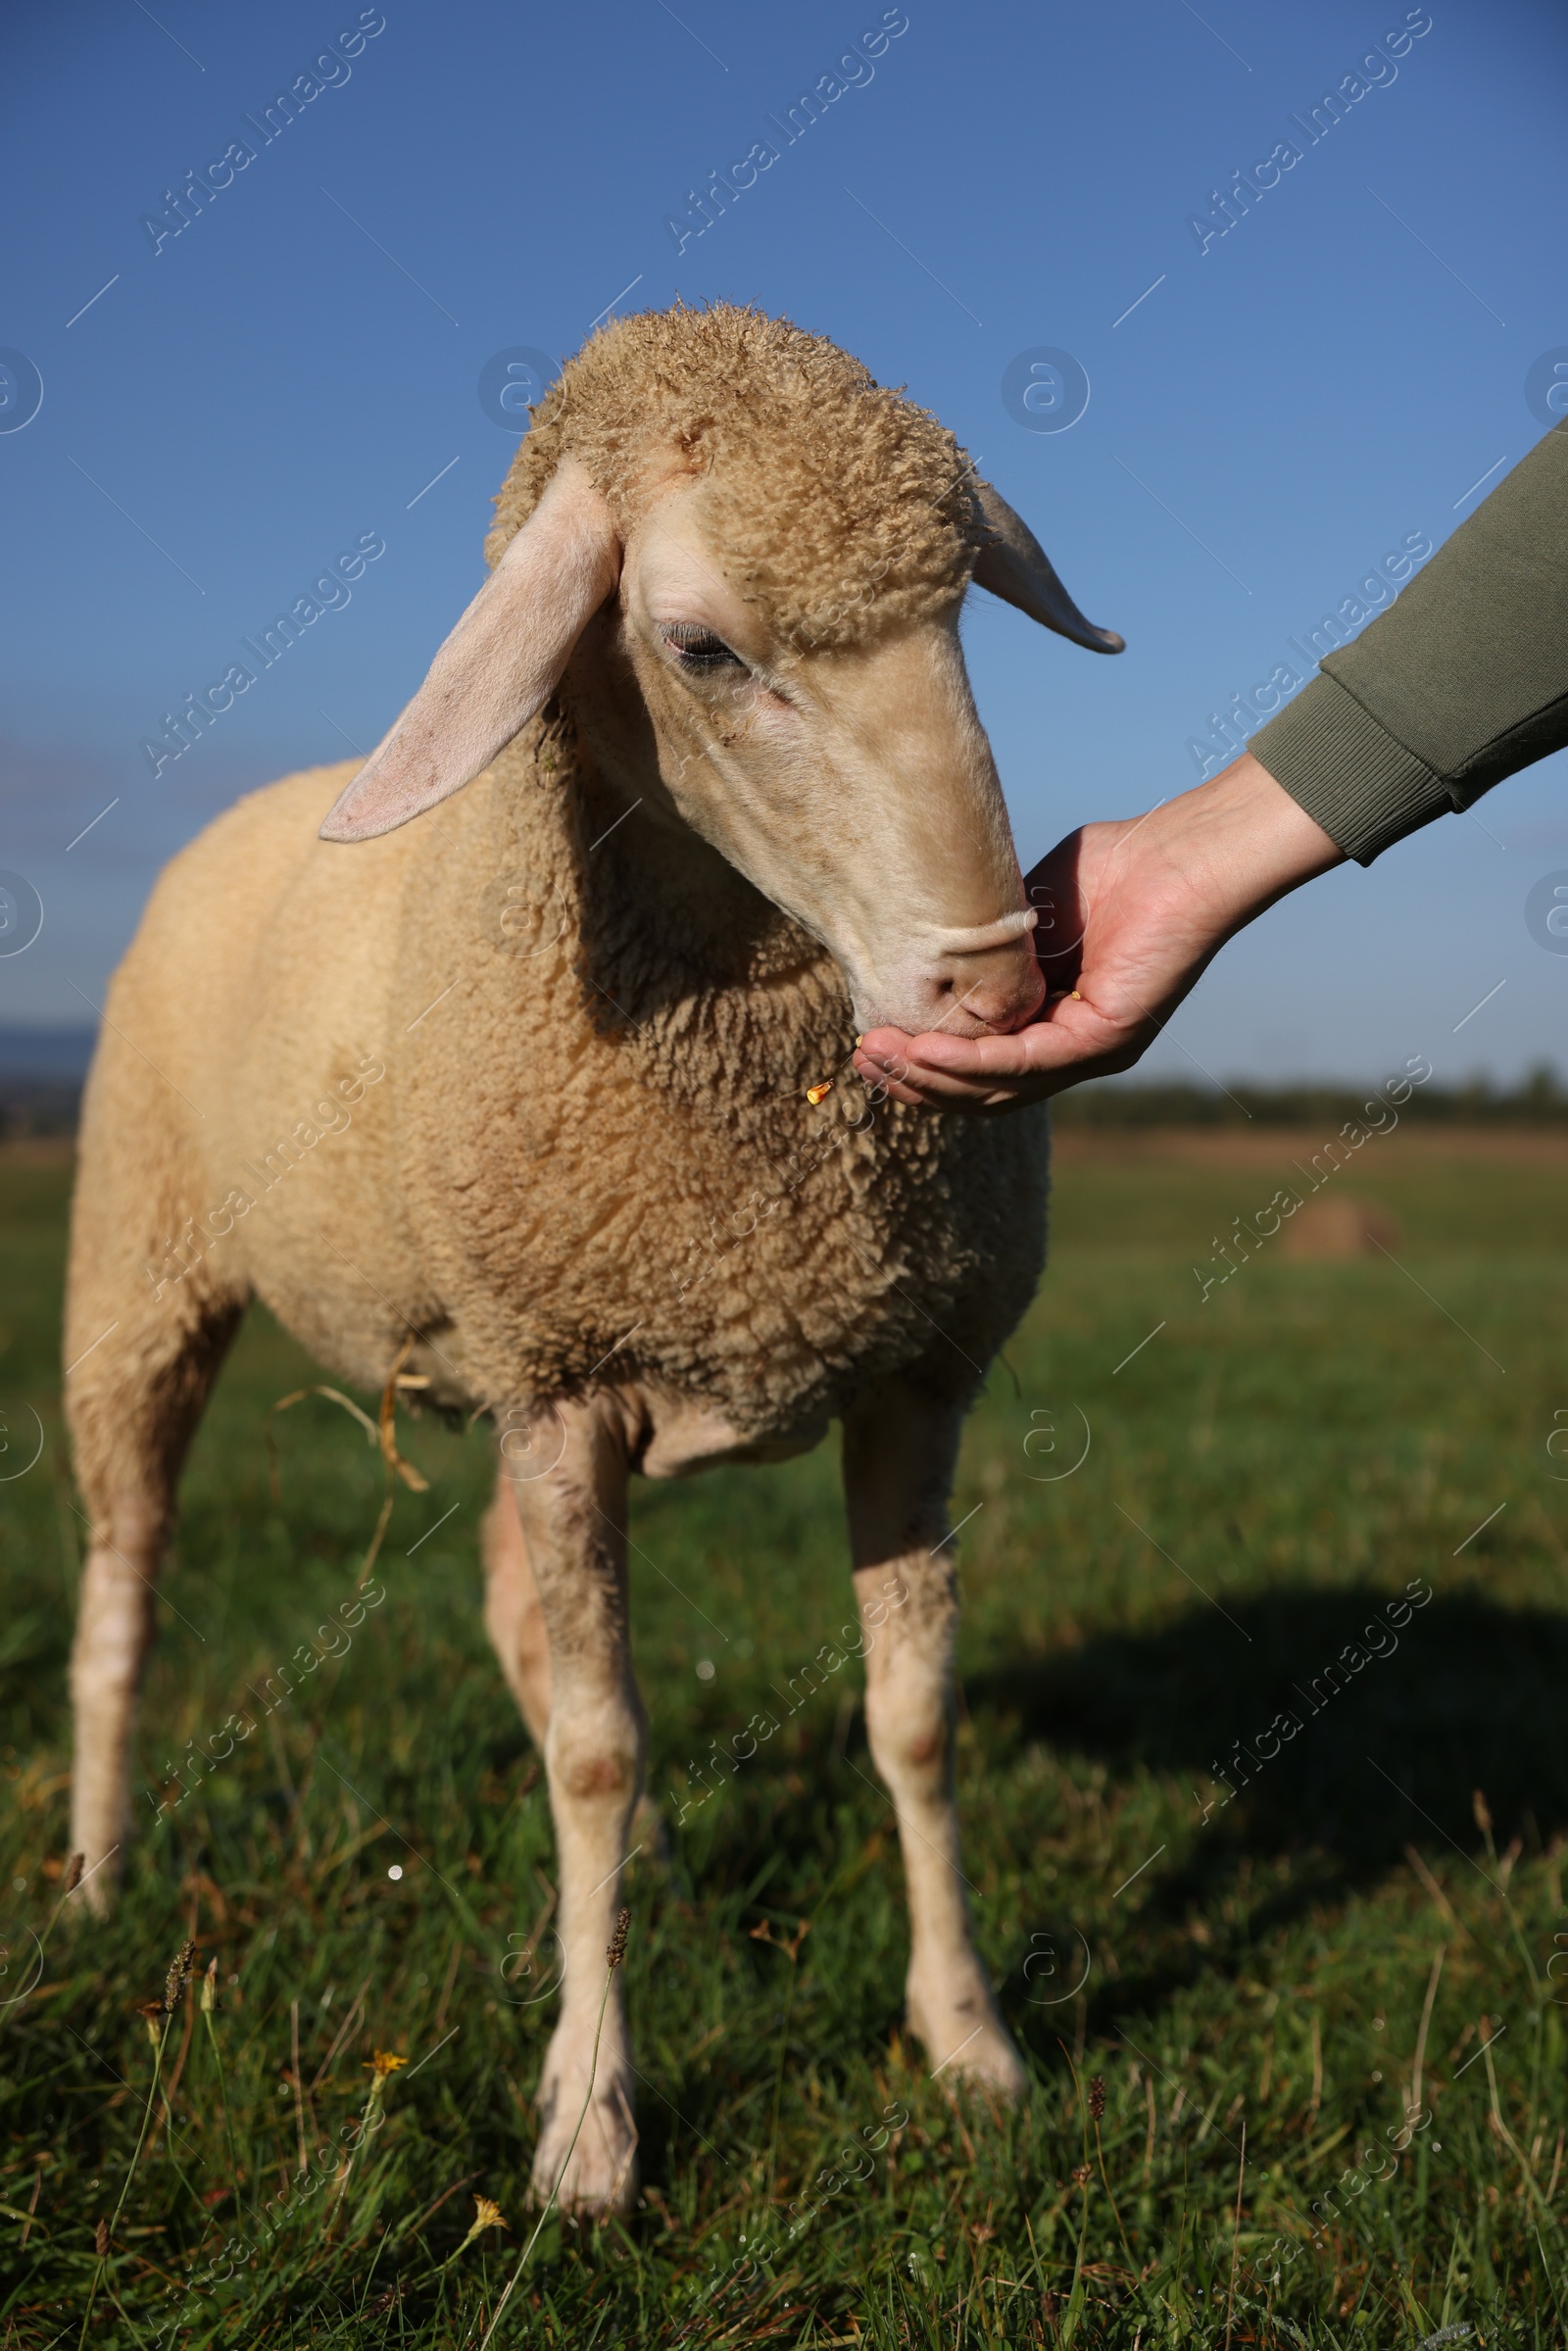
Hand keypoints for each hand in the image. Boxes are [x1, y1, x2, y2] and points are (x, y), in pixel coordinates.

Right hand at [851, 754, 1343, 1111]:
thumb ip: (984, 946)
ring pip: (998, 1087)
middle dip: (915, 1081)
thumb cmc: (1117, 865)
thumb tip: (924, 956)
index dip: (922, 1064)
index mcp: (1057, 1023)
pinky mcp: (1109, 1039)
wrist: (1183, 849)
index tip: (869, 1042)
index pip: (980, 1066)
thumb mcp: (1026, 913)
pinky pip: (1026, 1063)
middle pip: (981, 1091)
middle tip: (861, 1060)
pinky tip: (926, 1049)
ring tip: (879, 1056)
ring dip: (931, 1077)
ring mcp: (1095, 1051)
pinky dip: (971, 1060)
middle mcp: (1076, 1049)